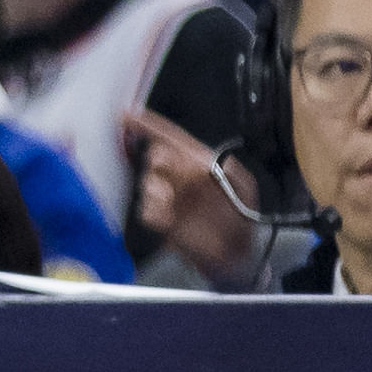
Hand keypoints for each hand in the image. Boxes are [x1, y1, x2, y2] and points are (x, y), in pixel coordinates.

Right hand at [124, 107, 261, 285]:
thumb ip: (225, 165)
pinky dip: (156, 211)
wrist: (236, 254)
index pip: (170, 138)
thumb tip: (198, 157)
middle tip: (181, 176)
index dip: (149, 126)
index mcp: (198, 163)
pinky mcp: (161, 219)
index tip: (128, 116)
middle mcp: (179, 176)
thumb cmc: (242, 217)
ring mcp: (168, 197)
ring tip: (178, 201)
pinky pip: (147, 209)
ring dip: (162, 190)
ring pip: (148, 182)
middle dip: (163, 162)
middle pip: (156, 156)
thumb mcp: (243, 185)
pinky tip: (171, 216)